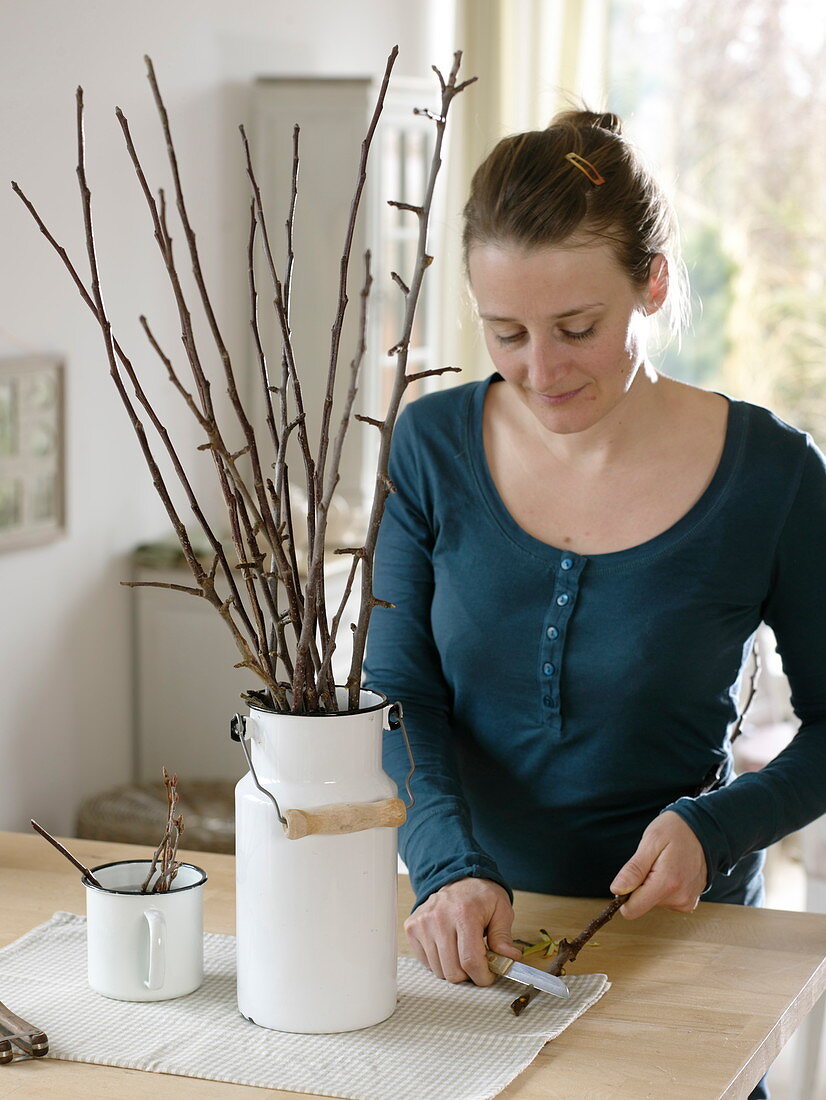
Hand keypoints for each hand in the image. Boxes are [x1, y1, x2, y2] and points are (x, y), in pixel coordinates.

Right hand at [404, 877, 519, 985]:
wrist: (459, 879)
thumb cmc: (481, 895)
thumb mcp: (501, 910)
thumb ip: (503, 937)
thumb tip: (509, 959)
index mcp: (464, 913)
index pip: (470, 960)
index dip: (482, 976)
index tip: (488, 976)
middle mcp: (439, 918)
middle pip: (452, 970)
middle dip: (469, 975)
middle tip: (477, 963)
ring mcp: (422, 923)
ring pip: (439, 970)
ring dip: (453, 968)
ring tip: (462, 952)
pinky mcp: (412, 928)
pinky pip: (426, 963)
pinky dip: (439, 962)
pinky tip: (448, 948)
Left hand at [609, 811, 707, 919]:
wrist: (703, 829)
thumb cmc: (675, 831)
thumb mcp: (650, 841)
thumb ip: (634, 869)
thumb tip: (616, 890)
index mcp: (667, 884)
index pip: (633, 909)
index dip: (624, 894)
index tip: (631, 875)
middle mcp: (680, 898)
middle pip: (642, 904)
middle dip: (641, 884)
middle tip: (653, 862)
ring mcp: (687, 902)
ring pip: (653, 902)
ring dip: (653, 884)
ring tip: (665, 863)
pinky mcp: (690, 902)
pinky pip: (666, 900)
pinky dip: (664, 887)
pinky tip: (673, 871)